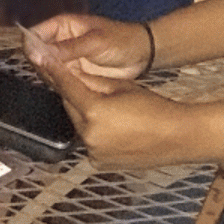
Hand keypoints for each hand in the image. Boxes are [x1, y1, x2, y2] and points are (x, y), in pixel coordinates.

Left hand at [27, 46, 195, 169]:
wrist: (177, 136)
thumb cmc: (156, 109)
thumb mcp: (125, 87)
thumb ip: (96, 82)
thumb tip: (76, 75)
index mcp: (95, 111)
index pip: (68, 87)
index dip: (56, 73)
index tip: (46, 61)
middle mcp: (88, 134)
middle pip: (71, 108)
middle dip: (78, 98)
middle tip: (95, 90)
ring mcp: (92, 151)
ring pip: (80, 127)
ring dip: (88, 117)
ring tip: (115, 113)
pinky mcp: (98, 162)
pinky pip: (90, 143)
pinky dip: (97, 134)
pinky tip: (117, 129)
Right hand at [33, 13, 153, 78]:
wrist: (143, 55)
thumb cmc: (122, 40)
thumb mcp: (95, 42)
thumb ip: (67, 48)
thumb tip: (37, 54)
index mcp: (62, 26)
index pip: (34, 34)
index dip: (30, 46)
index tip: (35, 60)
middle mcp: (59, 42)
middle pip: (36, 54)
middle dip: (40, 65)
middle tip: (53, 74)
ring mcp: (64, 59)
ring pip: (44, 69)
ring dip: (49, 77)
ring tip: (63, 81)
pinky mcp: (72, 74)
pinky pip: (57, 80)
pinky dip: (59, 85)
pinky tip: (66, 89)